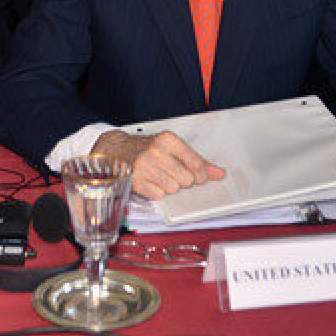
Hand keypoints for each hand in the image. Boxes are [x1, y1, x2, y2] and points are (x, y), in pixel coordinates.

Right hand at [92, 129, 224, 199]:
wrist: (116, 150)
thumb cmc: (148, 149)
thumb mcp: (172, 148)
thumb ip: (197, 160)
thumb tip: (219, 173)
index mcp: (168, 140)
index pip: (196, 164)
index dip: (201, 175)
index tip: (198, 176)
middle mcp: (155, 151)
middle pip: (186, 180)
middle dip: (183, 180)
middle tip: (173, 173)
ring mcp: (144, 167)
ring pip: (173, 189)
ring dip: (169, 186)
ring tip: (160, 176)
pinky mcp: (135, 181)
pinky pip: (158, 196)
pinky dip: (157, 192)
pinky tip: (150, 182)